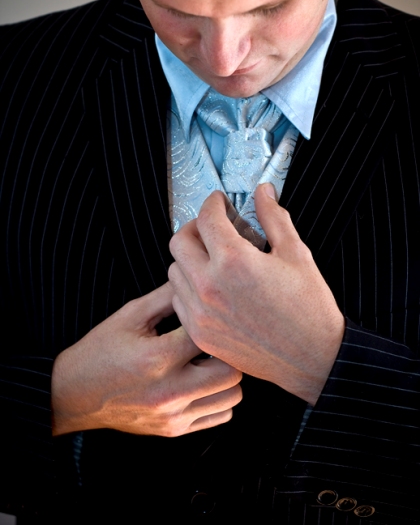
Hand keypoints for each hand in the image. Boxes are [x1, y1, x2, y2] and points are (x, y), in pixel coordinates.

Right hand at [52, 282, 241, 436]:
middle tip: (216, 339)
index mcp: (157, 358)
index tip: (209, 312)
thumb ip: (167, 296)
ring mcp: (173, 415)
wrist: (73, 394)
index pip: (208, 334)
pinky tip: (204, 382)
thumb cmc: (101, 351)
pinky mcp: (174, 430)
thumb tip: (196, 277)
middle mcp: (169, 391)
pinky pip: (220, 416)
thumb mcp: (130, 315)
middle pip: (231, 371)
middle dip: (227, 351)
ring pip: (232, 397)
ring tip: (211, 360)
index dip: (213, 319)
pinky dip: (220, 398)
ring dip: (228, 375)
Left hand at [168, 185, 344, 404]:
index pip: (207, 218)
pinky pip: (179, 301)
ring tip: (213, 259)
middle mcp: (210, 286)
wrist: (313, 359)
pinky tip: (212, 287)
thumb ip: (274, 217)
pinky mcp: (201, 334)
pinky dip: (189, 288)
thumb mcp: (296, 253)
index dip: (213, 203)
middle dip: (196, 228)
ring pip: (175, 271)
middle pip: (180, 241)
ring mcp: (201, 313)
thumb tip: (263, 191)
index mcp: (234, 261)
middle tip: (213, 228)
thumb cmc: (309, 308)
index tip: (220, 202)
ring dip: (189, 258)